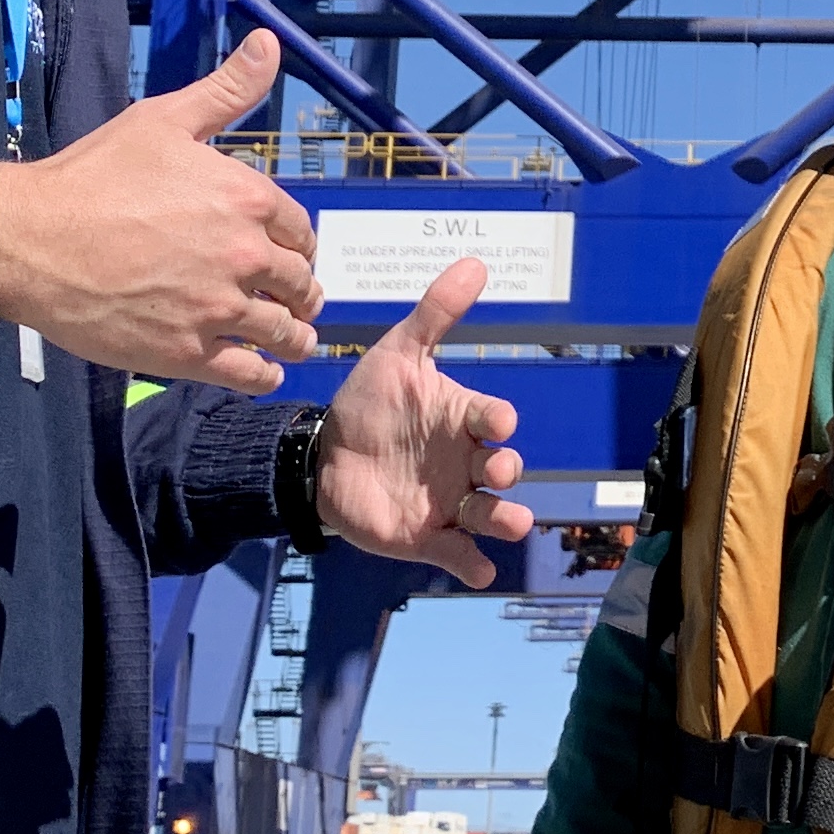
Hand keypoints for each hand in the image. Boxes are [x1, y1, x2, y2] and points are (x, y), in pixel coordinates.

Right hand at [0, 32, 321, 389]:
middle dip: (302, 291)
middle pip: (299, 283)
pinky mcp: (187, 353)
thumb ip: (225, 91)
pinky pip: (250, 374)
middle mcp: (243, 255)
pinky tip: (263, 371)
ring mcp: (217, 309)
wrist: (29, 238)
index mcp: (246, 198)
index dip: (297, 244)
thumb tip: (269, 44)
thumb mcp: (163, 120)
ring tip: (293, 340)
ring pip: (284, 333)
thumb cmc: (92, 175)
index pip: (300, 230)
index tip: (290, 254)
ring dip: (294, 338)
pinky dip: (264, 374)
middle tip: (298, 301)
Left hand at [318, 258, 530, 582]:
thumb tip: (475, 263)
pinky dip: (472, 563)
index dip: (496, 420)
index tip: (495, 422)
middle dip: (505, 469)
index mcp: (461, 419)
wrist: (325, 455)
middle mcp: (465, 462)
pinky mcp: (428, 537)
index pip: (490, 418)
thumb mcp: (398, 355)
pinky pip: (458, 553)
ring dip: (505, 520)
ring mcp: (450, 502)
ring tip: (508, 524)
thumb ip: (435, 314)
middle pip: (501, 468)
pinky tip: (477, 570)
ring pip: (491, 515)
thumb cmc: (371, 403)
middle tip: (494, 470)